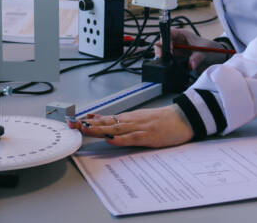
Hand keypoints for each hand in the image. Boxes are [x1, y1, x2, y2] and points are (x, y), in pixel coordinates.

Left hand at [69, 106, 192, 147]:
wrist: (184, 117)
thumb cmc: (163, 120)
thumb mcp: (140, 118)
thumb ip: (122, 121)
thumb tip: (101, 119)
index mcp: (129, 118)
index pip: (105, 118)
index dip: (89, 120)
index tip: (74, 120)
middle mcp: (132, 121)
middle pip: (106, 123)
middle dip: (88, 124)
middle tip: (72, 124)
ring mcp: (140, 128)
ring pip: (116, 129)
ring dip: (100, 129)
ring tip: (85, 129)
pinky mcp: (149, 136)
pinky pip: (132, 138)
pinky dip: (120, 139)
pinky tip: (110, 139)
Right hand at [154, 29, 230, 72]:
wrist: (217, 59)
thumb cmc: (211, 49)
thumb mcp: (206, 52)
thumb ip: (198, 57)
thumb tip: (191, 65)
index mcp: (183, 35)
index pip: (168, 33)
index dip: (165, 39)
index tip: (168, 48)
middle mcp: (178, 42)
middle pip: (163, 43)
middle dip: (161, 50)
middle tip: (164, 58)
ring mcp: (177, 52)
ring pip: (164, 54)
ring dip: (164, 59)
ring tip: (169, 65)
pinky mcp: (178, 61)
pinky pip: (169, 63)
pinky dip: (169, 66)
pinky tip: (172, 69)